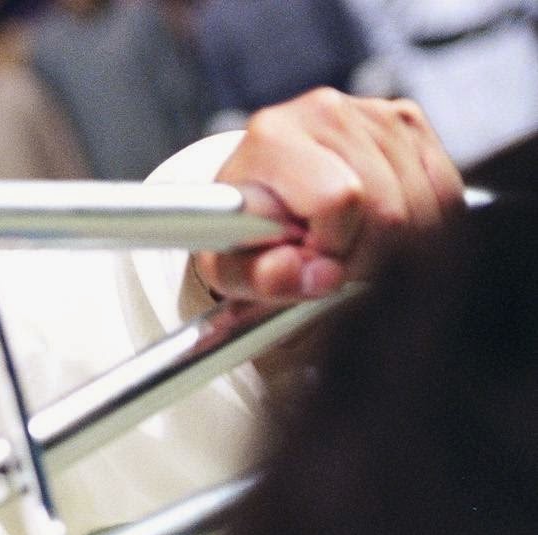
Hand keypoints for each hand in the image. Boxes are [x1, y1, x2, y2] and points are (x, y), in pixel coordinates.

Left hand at [199, 89, 463, 302]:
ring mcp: (373, 112)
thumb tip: (319, 276)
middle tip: (331, 260)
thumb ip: (263, 276)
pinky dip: (422, 230)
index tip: (308, 255)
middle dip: (365, 256)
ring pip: (424, 206)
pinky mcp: (409, 122)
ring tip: (350, 246)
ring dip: (395, 248)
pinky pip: (445, 194)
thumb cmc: (244, 234)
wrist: (261, 194)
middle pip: (388, 209)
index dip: (330, 246)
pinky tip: (383, 235)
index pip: (338, 199)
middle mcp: (324, 112)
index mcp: (272, 138)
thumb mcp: (233, 266)